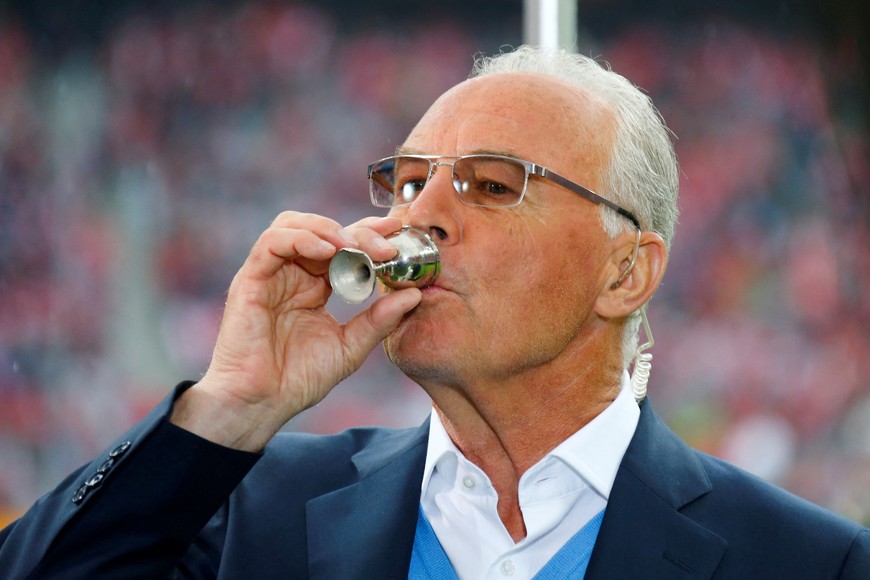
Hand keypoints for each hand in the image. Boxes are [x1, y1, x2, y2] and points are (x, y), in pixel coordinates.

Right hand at [170, 212, 421, 450]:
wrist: (260, 404)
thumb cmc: (297, 380)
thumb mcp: (349, 348)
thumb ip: (379, 320)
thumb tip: (413, 294)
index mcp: (314, 286)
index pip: (342, 245)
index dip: (369, 234)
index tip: (398, 235)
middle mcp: (291, 274)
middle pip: (322, 229)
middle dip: (358, 232)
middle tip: (386, 248)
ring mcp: (269, 274)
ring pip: (293, 224)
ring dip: (328, 229)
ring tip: (355, 247)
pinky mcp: (250, 279)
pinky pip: (272, 242)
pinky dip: (301, 239)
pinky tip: (326, 252)